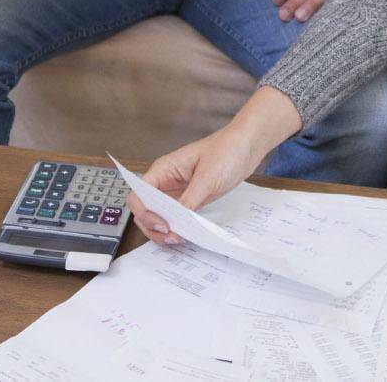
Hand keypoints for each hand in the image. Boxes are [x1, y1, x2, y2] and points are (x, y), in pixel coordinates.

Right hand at [127, 88, 303, 245]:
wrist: (247, 146)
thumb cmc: (227, 150)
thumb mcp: (207, 177)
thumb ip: (190, 200)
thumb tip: (177, 223)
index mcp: (163, 170)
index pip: (139, 195)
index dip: (145, 213)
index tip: (163, 225)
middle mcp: (165, 182)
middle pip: (144, 210)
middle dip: (153, 227)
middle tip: (173, 238)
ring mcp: (177, 192)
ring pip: (158, 217)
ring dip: (163, 232)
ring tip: (179, 240)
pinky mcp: (190, 200)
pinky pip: (177, 218)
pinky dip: (178, 229)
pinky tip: (187, 236)